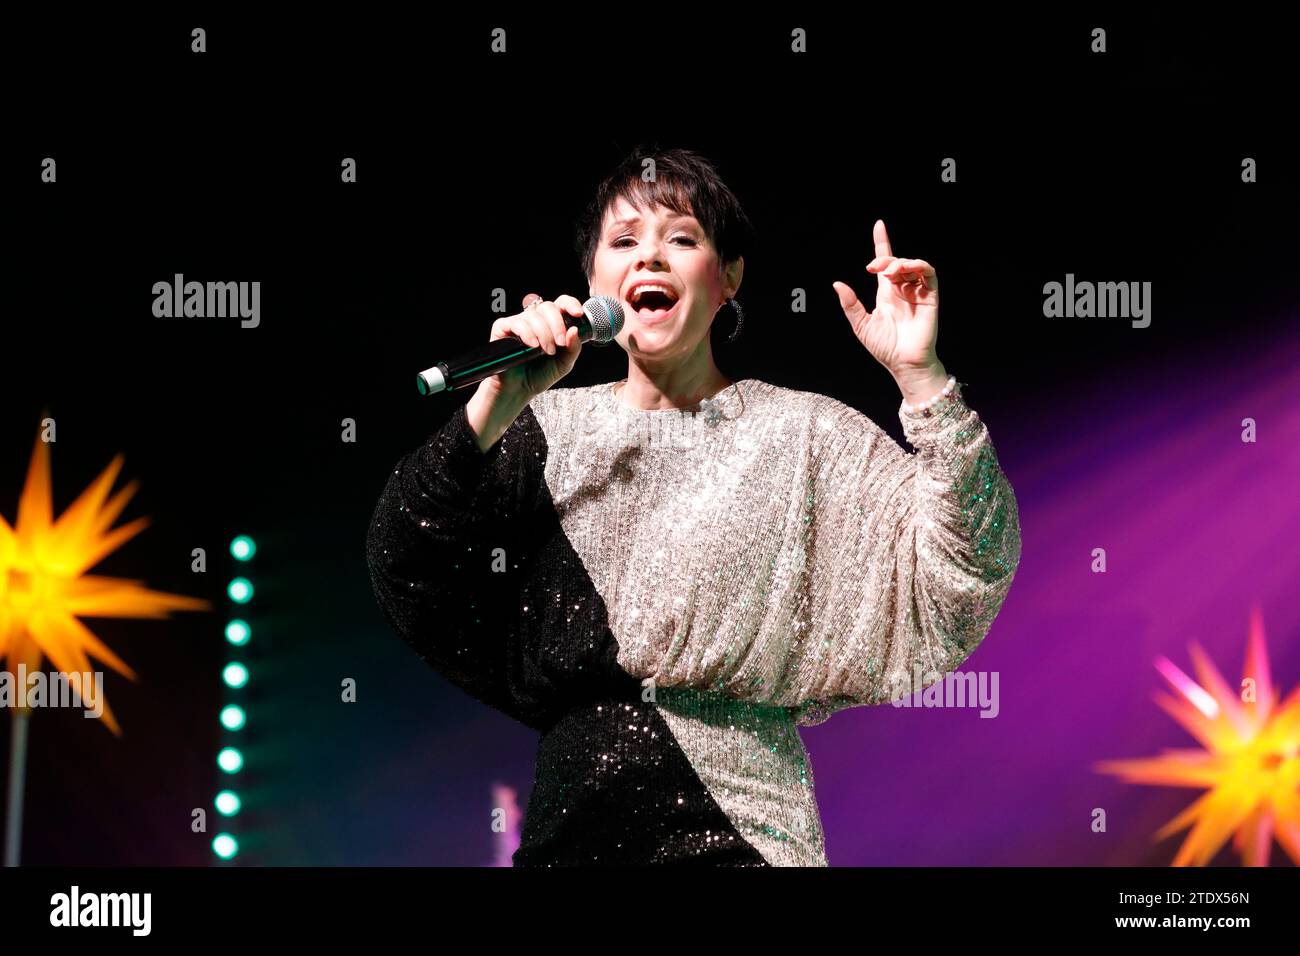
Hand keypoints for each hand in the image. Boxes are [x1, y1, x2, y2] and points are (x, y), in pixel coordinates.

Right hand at [482, 293, 585, 402]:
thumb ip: (573, 348)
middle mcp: (535, 320)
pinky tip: (532, 346)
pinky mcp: (503, 327)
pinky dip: (527, 333)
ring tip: (546, 352)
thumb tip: (574, 329)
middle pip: (548, 307)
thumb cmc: (540, 375)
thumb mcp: (564, 364)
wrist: (519, 390)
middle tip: (559, 344)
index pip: (561, 304)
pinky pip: (517, 322)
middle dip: (557, 325)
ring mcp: (519, 322)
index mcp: (552, 324)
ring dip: (544, 334)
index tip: (577, 314)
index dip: (570, 304)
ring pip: (534, 315)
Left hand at [833, 220, 941, 382]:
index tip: (879, 226)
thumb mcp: (861, 325)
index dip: (882, 244)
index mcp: (886, 294)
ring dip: (901, 262)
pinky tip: (904, 272)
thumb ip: (850, 304)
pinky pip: (929, 273)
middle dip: (886, 258)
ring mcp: (917, 292)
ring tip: (889, 273)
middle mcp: (902, 289)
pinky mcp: (930, 297)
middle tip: (875, 267)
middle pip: (897, 262)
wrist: (904, 363)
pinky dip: (918, 266)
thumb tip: (837, 284)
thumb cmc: (884, 348)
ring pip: (913, 264)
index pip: (885, 263)